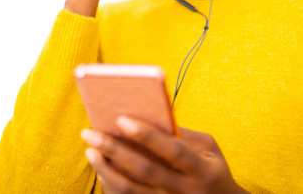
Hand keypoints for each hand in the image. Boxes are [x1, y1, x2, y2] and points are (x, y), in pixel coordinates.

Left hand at [81, 117, 247, 193]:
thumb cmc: (212, 169)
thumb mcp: (209, 149)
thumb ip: (184, 134)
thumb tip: (150, 116)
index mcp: (201, 170)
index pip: (173, 151)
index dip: (148, 136)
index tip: (122, 119)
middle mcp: (184, 190)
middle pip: (144, 170)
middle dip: (114, 150)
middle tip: (90, 132)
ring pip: (131, 190)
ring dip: (106, 169)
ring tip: (90, 148)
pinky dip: (110, 184)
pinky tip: (101, 168)